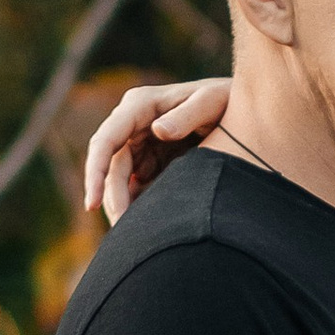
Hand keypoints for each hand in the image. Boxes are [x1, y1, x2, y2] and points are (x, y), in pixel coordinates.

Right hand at [82, 75, 230, 222]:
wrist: (242, 107)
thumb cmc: (224, 99)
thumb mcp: (212, 102)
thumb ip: (189, 115)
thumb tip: (159, 131)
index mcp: (140, 105)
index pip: (106, 140)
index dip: (96, 172)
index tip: (92, 204)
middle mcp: (133, 123)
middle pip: (111, 166)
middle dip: (112, 199)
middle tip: (122, 231)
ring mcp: (140, 142)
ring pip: (120, 179)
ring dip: (123, 206)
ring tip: (132, 235)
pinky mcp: (151, 158)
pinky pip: (136, 185)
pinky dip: (138, 205)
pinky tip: (146, 227)